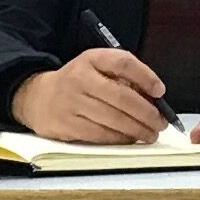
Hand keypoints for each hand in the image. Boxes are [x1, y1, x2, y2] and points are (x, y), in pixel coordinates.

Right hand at [11, 47, 169, 146]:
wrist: (38, 98)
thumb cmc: (77, 84)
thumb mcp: (96, 69)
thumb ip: (122, 77)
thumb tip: (152, 99)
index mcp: (90, 59)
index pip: (122, 62)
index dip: (146, 76)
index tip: (160, 91)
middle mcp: (80, 79)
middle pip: (122, 96)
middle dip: (147, 113)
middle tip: (160, 122)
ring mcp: (72, 103)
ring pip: (113, 119)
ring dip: (137, 130)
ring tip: (150, 134)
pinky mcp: (67, 125)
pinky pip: (100, 135)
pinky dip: (120, 139)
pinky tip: (130, 139)